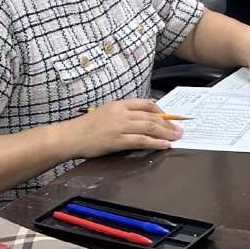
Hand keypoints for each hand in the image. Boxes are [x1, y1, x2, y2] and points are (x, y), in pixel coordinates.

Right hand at [65, 99, 184, 158]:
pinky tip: (164, 145)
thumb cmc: (87, 127)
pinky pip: (141, 141)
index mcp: (120, 104)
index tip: (171, 118)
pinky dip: (156, 142)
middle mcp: (122, 113)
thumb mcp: (108, 112)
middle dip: (169, 124)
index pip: (147, 104)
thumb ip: (125, 114)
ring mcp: (120, 126)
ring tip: (176, 137)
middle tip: (179, 129)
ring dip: (166, 133)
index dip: (162, 112)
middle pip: (152, 116)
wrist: (70, 136)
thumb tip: (145, 120)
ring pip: (150, 127)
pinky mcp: (117, 140)